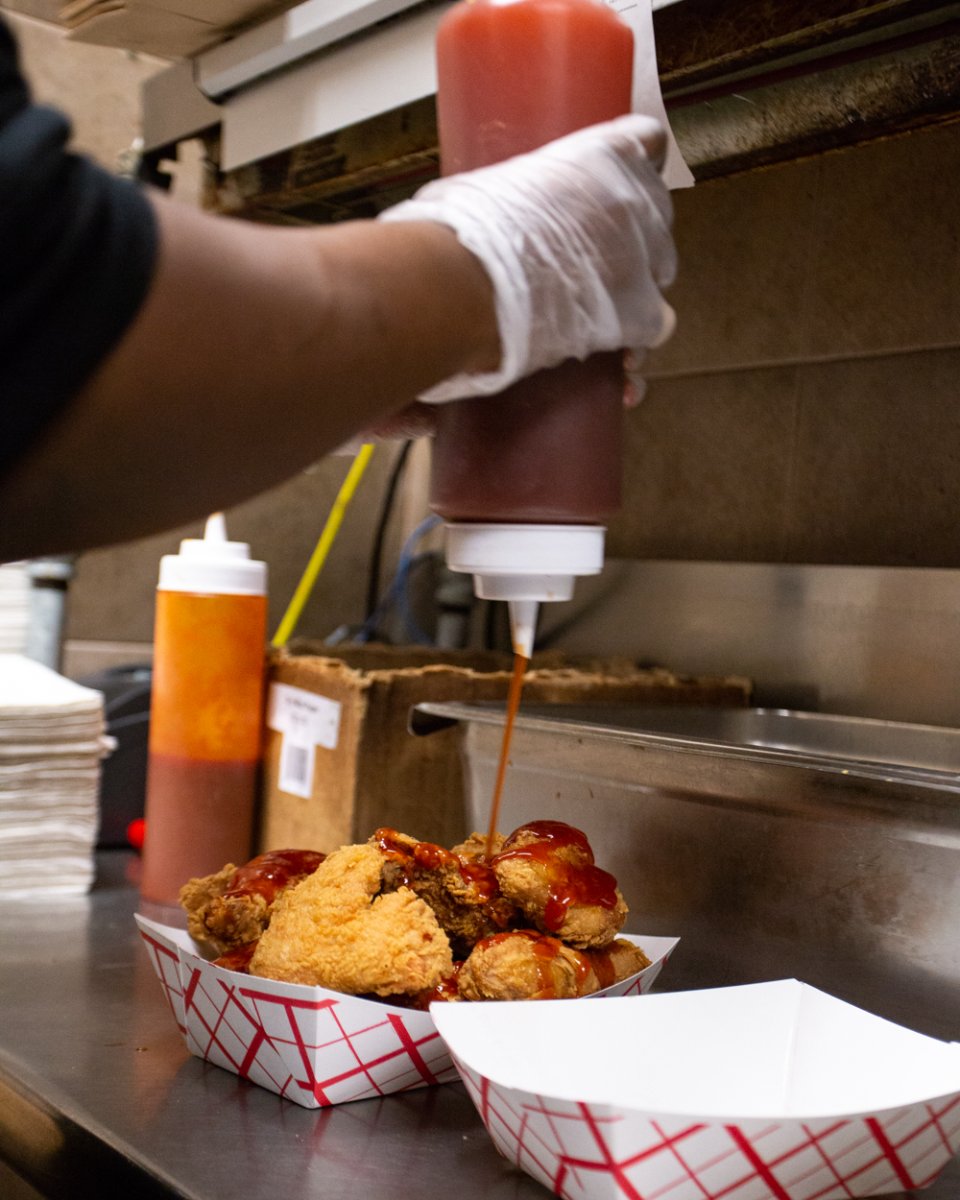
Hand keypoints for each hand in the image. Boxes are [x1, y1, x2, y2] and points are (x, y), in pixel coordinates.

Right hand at [380, 114, 676, 402]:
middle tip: (590, 260)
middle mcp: (636, 199)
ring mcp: (645, 256)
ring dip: (634, 291)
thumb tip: (488, 209)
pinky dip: (635, 343)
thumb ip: (517, 191)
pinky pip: (657, 326)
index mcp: (604, 154)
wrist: (468, 284)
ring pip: (660, 272)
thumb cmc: (464, 230)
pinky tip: (618, 359)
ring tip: (596, 313)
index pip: (648, 141)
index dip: (634, 166)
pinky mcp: (641, 311)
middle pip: (655, 214)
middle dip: (629, 237)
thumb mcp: (492, 185)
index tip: (614, 186)